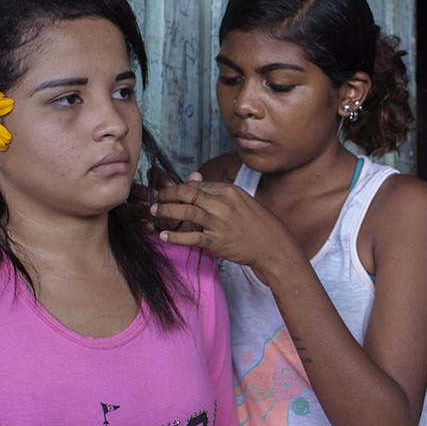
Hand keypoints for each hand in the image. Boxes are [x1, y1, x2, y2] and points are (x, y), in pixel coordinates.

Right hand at [127, 166, 186, 233]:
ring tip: (153, 211)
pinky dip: (143, 225)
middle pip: (136, 191)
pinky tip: (151, 226)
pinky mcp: (140, 227)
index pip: (153, 178)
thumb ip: (191, 188)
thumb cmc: (184, 213)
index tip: (171, 184)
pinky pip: (136, 225)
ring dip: (142, 209)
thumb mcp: (190, 202)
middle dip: (145, 192)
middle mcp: (144, 198)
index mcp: (157, 188)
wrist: (185, 232)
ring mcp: (139, 212)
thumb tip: (197, 175)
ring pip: (132, 207)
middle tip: (157, 196)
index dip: (160, 179)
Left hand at [150, 177, 297, 275]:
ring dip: (165, 211)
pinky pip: (190, 237)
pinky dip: (174, 236)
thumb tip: (193, 179)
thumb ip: (217, 192)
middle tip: (154, 198)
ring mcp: (220, 223)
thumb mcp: (241, 201)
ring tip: (153, 212)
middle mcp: (223, 204)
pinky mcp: (217, 242)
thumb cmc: (257, 224)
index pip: (196, 185)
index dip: (177, 187)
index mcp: (229, 191)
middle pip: (186, 193)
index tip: (167, 191)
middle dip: (166, 194)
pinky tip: (164, 235)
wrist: (273, 247)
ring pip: (185, 211)